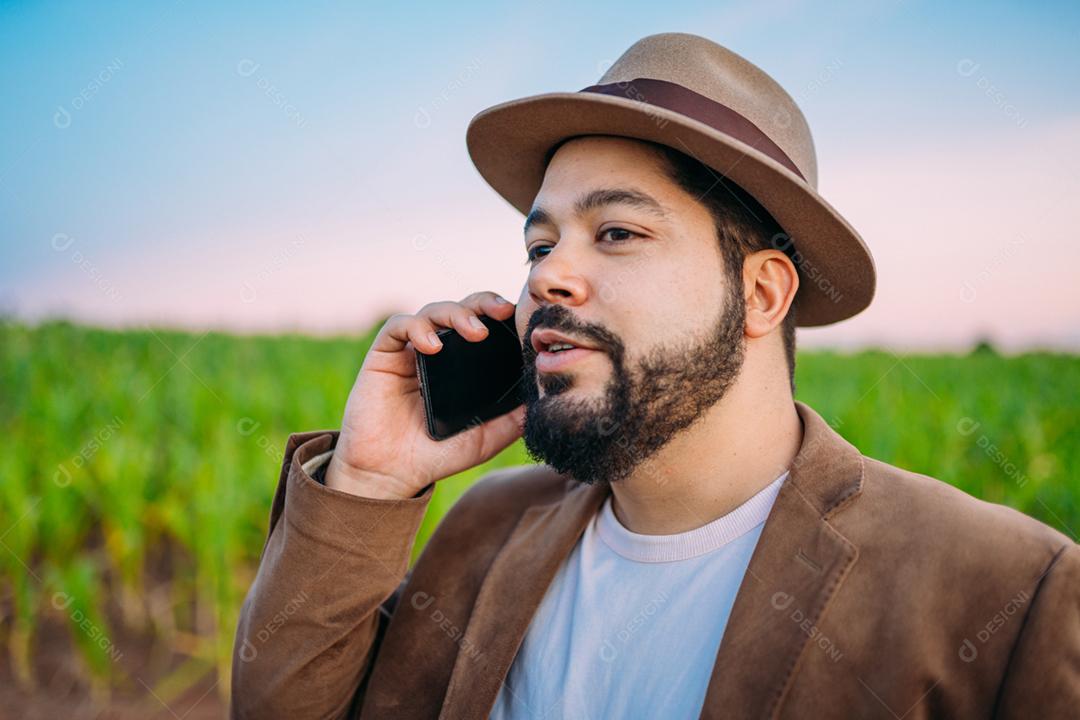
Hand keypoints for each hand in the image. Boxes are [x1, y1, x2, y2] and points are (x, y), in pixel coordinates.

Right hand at [324, 291, 523, 498]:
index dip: (503, 316)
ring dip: (457, 313)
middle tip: (503, 312)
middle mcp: (440, 351)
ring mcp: (412, 350)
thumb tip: (545, 398)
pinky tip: (432, 346)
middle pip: (464, 309)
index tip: (523, 321)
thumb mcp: (487, 437)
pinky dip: (417, 328)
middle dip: (484, 303)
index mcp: (464, 365)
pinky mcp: (384, 355)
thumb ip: (515, 419)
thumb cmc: (438, 454)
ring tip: (475, 332)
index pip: (487, 325)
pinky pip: (399, 326)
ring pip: (434, 311)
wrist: (390, 474)